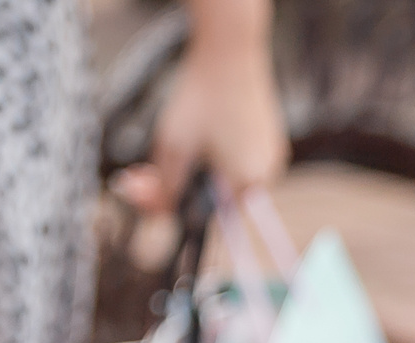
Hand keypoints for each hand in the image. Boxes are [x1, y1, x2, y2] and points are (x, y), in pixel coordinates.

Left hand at [112, 1, 288, 215]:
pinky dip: (215, 158)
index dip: (171, 209)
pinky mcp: (269, 142)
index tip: (144, 194)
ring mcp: (271, 159)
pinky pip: (238, 163)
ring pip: (224, 181)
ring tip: (172, 148)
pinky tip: (199, 139)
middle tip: (143, 172)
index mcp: (246, 185)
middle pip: (214, 200)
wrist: (230, 53)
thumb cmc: (203, 97)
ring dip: (194, 172)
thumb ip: (165, 187)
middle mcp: (266, 177)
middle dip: (177, 187)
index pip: (206, 217)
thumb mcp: (173, 147)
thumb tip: (154, 215)